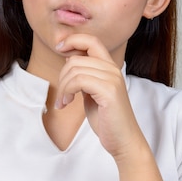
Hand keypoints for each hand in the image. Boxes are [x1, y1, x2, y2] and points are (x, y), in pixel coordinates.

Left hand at [54, 33, 145, 159]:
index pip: (91, 40)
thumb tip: (69, 59)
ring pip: (74, 69)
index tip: (59, 48)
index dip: (73, 40)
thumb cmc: (106, 118)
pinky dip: (66, 92)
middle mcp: (112, 69)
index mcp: (109, 67)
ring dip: (63, 87)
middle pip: (76, 58)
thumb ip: (84, 75)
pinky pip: (78, 81)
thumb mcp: (91, 92)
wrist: (123, 140)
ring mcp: (112, 79)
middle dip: (62, 76)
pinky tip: (65, 104)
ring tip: (63, 102)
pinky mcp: (109, 91)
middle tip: (62, 95)